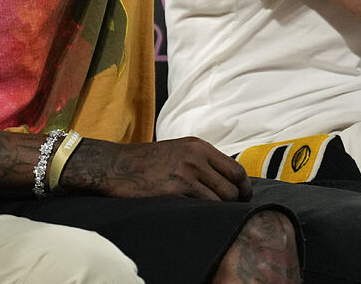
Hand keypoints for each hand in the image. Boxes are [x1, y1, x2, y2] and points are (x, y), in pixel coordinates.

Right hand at [61, 136, 251, 200]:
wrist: (116, 165)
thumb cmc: (147, 161)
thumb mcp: (179, 150)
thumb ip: (202, 160)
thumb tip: (227, 179)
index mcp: (199, 146)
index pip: (237, 169)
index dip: (244, 187)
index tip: (243, 198)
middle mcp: (196, 158)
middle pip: (233, 187)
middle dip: (234, 202)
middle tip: (228, 212)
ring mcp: (186, 174)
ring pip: (221, 200)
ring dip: (220, 211)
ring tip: (210, 214)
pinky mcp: (175, 191)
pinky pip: (203, 207)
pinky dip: (205, 214)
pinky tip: (196, 215)